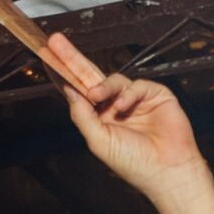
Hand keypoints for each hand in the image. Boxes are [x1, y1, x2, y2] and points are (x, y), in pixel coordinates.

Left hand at [46, 33, 210, 204]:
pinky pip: (136, 85)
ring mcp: (134, 99)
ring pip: (114, 80)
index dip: (65, 75)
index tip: (47, 59)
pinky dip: (128, 94)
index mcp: (100, 118)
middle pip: (90, 77)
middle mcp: (115, 106)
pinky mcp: (155, 95)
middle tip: (55, 42)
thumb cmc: (134, 163)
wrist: (166, 171)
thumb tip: (68, 90)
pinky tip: (124, 106)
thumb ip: (82, 114)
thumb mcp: (98, 140)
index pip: (79, 91)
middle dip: (73, 59)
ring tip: (95, 95)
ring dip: (103, 86)